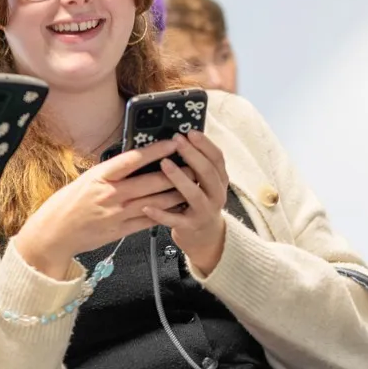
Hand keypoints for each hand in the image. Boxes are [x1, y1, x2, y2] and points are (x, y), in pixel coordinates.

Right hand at [13, 139, 186, 277]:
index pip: (132, 160)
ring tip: (192, 184)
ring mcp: (117, 214)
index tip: (172, 142)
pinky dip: (165, 213)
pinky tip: (178, 207)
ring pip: (155, 202)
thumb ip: (110, 172)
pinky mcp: (121, 231)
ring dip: (176, 193)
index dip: (154, 150)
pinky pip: (149, 220)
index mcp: (100, 176)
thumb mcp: (86, 180)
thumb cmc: (68, 203)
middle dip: (175, 173)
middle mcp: (111, 194)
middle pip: (150, 182)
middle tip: (193, 164)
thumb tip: (134, 160)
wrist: (54, 233)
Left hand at [143, 131, 228, 275]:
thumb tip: (179, 138)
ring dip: (178, 178)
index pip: (217, 158)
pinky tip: (147, 205)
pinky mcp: (189, 227)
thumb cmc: (198, 201)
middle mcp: (216, 195)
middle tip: (176, 141)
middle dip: (192, 155)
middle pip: (207, 172)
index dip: (204, 144)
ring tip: (164, 163)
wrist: (205, 236)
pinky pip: (174, 220)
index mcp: (220, 180)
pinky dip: (160, 213)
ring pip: (193, 194)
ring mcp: (204, 212)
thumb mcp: (204, 182)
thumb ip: (196, 164)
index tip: (190, 132)